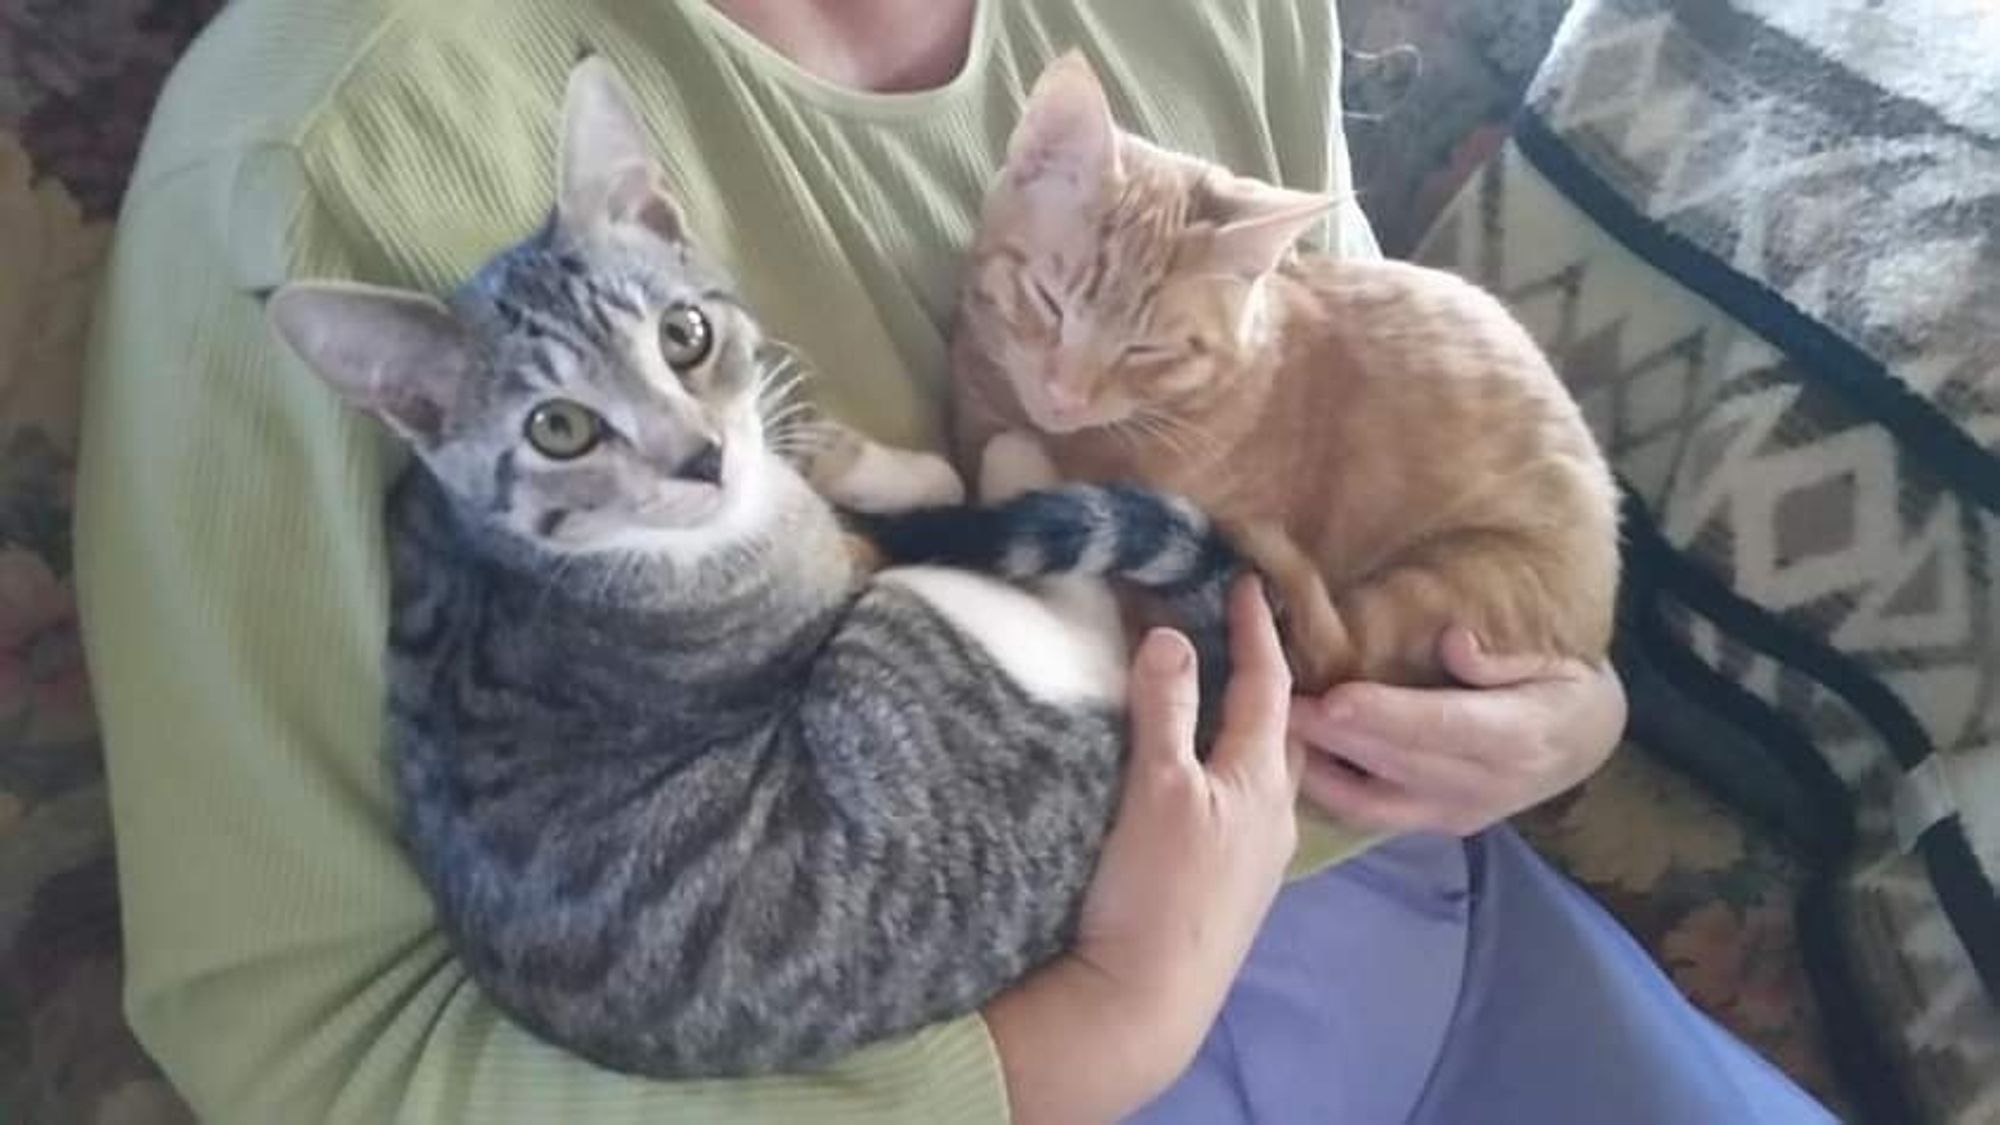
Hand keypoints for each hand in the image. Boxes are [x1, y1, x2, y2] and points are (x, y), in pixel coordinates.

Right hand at [985, 577, 1299, 1123]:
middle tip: (1242, 634)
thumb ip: (1167, 708)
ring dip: (1248, 728)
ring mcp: (1257, 856)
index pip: (1269, 686)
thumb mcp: (1157, 786)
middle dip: (1266, 679)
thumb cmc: (1155, 888)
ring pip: (1265, 771)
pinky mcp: (1231, 887)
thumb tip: (1171, 635)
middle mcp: (1275, 814)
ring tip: (1221, 697)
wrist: (1146, 999)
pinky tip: (1206, 779)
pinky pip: (1243, 806)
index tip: (1249, 584)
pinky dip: (1230, 770)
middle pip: (1281, 729)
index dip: (1256, 632)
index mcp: (1262, 779)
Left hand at [1289, 627, 1625, 836]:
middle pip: (1395, 761)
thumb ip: (1505, 655)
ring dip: (1316, 765)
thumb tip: (1455, 644)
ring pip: (1373, 797)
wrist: (1588, 744)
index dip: (1385, 716)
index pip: (1443, 726)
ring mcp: (1456, 813)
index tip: (1334, 700)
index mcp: (1519, 735)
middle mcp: (1485, 785)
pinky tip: (1287, 760)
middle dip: (1331, 736)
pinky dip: (1327, 790)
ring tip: (1267, 730)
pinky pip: (1371, 814)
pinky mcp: (1436, 824)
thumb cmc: (1566, 682)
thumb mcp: (1558, 657)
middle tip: (1272, 703)